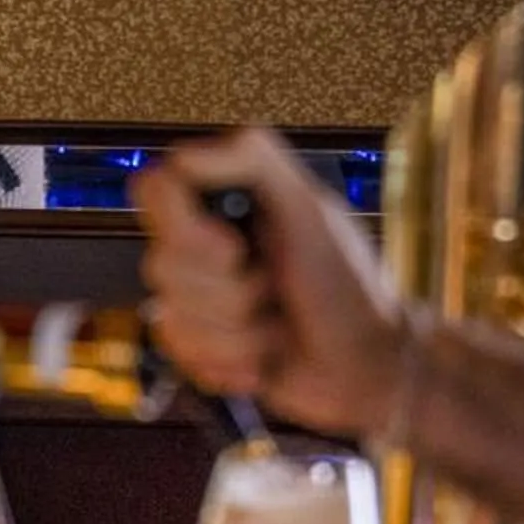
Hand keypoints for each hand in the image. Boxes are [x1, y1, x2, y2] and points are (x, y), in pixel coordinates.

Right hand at [131, 129, 416, 442]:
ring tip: (278, 327)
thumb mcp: (311, 209)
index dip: (185, 228)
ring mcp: (200, 299)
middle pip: (160, 264)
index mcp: (227, 202)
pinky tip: (265, 357)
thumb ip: (253, 160)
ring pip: (173, 318)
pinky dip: (232, 362)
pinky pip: (182, 355)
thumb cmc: (351, 287)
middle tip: (275, 288)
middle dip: (230, 291)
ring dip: (238, 333)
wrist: (367, 367)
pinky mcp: (201, 347)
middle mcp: (204, 247)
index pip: (156, 190)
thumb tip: (183, 156)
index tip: (234, 249)